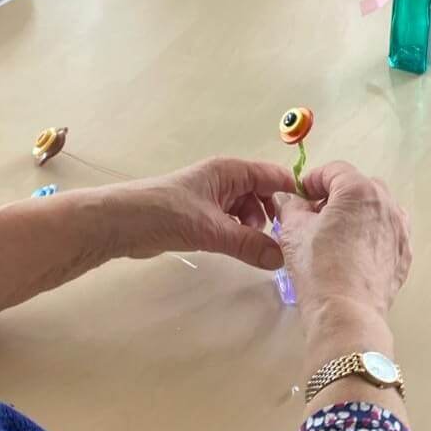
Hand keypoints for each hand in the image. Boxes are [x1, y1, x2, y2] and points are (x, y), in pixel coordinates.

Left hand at [114, 158, 294, 268]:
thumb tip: (281, 259)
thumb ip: (248, 244)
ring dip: (255, 228)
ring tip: (255, 247)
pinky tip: (239, 249)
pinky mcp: (202, 216)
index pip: (274, 176)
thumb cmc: (164, 213)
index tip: (311, 218)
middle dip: (273, 216)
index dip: (294, 194)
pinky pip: (232, 223)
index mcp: (229, 171)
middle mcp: (224, 180)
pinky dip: (239, 234)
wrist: (120, 223)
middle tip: (281, 241)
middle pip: (263, 194)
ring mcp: (213, 198)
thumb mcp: (211, 230)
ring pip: (248, 211)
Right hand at [277, 162, 411, 332]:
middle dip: (336, 196)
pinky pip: (387, 233)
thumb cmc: (318, 269)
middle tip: (315, 216)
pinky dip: (371, 235)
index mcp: (359, 190)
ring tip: (336, 236)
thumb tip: (288, 200)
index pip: (334, 171)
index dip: (313, 180)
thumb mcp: (292, 231)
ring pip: (376, 210)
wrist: (346, 313)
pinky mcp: (404, 253)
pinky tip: (354, 254)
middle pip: (359, 187)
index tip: (301, 197)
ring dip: (356, 214)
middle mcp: (386, 204)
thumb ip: (290, 206)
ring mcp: (400, 229)